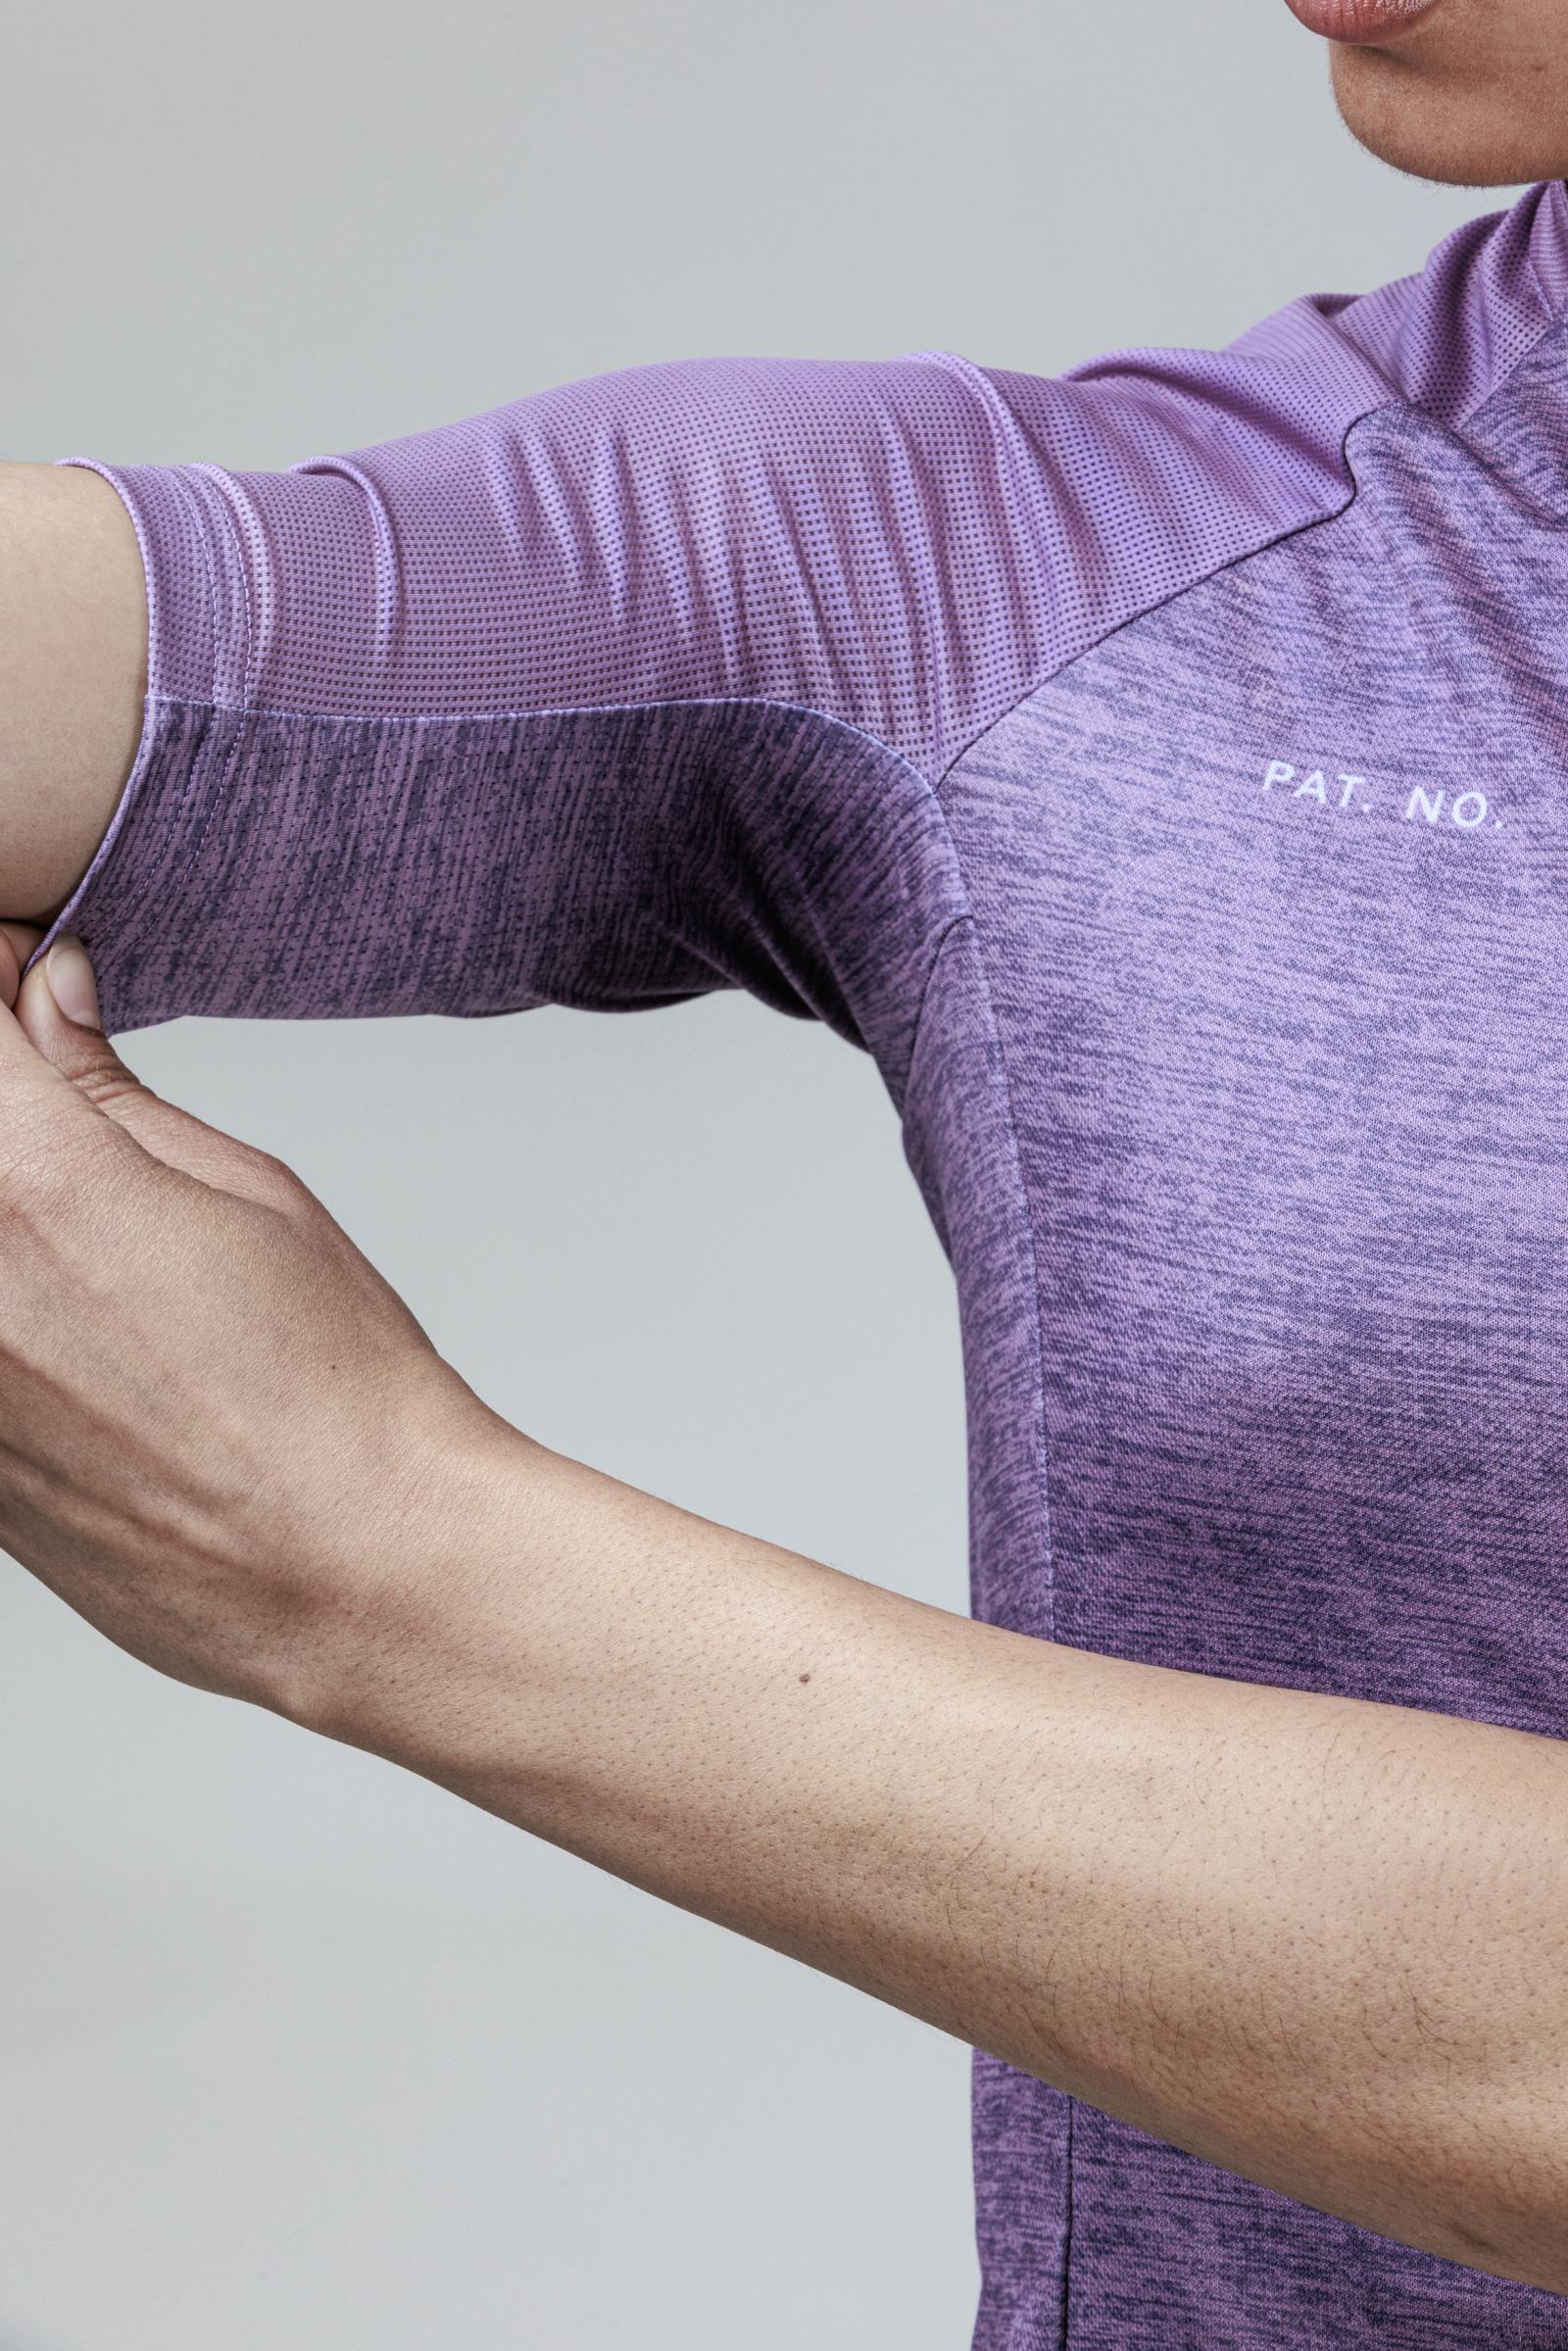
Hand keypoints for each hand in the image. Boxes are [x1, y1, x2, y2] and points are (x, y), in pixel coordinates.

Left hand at [0, 930, 502, 1722]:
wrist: (353, 1569)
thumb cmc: (334, 1388)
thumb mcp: (248, 1193)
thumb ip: (108, 1090)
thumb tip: (48, 995)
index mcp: (35, 1184)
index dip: (2, 980)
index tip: (30, 981)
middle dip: (9, 1105)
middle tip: (57, 1108)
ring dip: (17, 1209)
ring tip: (90, 1244)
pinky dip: (18, 1309)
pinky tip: (83, 1330)